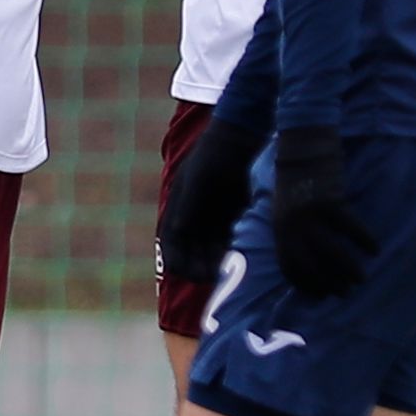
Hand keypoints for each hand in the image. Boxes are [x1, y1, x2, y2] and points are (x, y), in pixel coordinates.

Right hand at [158, 114, 266, 285]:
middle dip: (200, 268)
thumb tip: (177, 231)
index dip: (179, 263)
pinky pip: (231, 243)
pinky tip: (242, 258)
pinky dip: (233, 253)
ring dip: (217, 264)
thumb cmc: (214, 154)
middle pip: (192, 254)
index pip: (172, 245)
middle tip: (215, 278)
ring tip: (229, 272)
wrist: (243, 137)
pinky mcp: (235, 218)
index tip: (192, 274)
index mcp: (178, 209)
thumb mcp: (197, 178)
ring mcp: (214, 219)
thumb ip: (187, 205)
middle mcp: (194, 219)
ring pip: (211, 252)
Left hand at [269, 123, 377, 300]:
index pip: (290, 267)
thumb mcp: (283, 207)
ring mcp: (310, 215)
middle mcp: (292, 226)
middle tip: (345, 293)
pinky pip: (349, 228)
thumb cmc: (295, 178)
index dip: (305, 285)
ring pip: (331, 252)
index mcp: (279, 229)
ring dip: (348, 269)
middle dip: (328, 283)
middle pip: (311, 265)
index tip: (321, 296)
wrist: (301, 146)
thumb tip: (307, 255)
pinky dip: (363, 240)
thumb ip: (291, 230)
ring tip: (361, 279)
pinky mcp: (330, 201)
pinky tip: (375, 249)